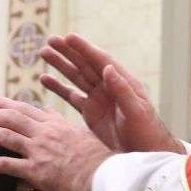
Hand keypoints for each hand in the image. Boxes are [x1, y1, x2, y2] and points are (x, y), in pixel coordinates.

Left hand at [0, 97, 111, 190]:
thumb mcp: (83, 134)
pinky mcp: (35, 170)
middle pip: (11, 117)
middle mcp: (44, 133)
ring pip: (4, 135)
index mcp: (56, 125)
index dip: (6, 104)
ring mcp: (38, 150)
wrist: (106, 175)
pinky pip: (5, 165)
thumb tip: (52, 113)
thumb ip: (64, 124)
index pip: (26, 110)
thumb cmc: (100, 159)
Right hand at [40, 33, 181, 153]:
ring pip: (75, 77)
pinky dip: (58, 88)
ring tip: (44, 53)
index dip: (84, 49)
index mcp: (122, 83)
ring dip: (60, 65)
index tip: (69, 37)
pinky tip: (45, 79)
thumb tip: (108, 68)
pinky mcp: (90, 113)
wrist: (145, 153)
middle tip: (50, 39)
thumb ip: (122, 91)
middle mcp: (109, 87)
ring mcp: (98, 99)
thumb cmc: (147, 132)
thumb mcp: (137, 111)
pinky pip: (71, 96)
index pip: (101, 61)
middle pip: (85, 65)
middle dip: (68, 52)